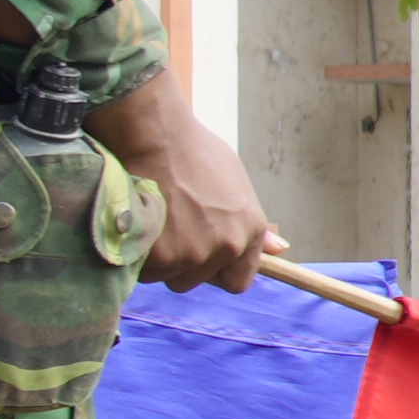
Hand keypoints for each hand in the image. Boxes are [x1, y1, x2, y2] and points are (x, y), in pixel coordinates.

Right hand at [89, 68, 280, 290]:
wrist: (158, 137)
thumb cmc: (194, 152)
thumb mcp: (236, 183)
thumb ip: (254, 224)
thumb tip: (280, 249)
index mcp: (250, 230)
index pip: (238, 280)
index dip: (216, 271)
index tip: (200, 257)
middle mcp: (228, 246)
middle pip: (196, 280)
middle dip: (182, 264)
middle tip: (168, 232)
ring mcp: (194, 254)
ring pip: (169, 276)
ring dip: (158, 260)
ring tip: (154, 225)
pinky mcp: (162, 256)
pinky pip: (145, 272)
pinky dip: (138, 256)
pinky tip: (138, 227)